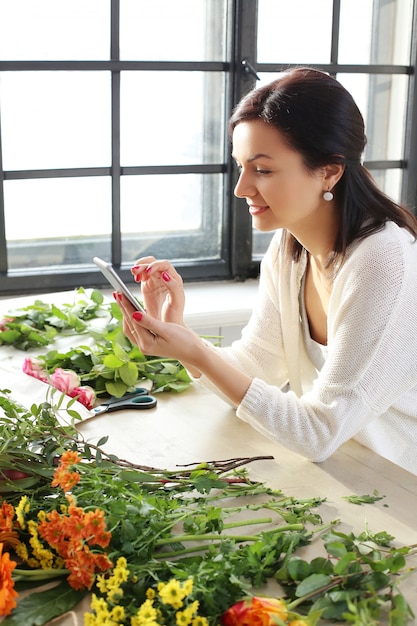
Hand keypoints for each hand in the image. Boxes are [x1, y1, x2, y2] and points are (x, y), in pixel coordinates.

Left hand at [116, 293, 252, 405]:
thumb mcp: (167, 330)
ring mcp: (145, 346)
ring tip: (122, 299)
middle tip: (117, 292)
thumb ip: (149, 322)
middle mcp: (143, 346)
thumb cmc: (184, 340)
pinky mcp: (149, 343)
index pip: (133, 321)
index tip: (120, 293)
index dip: (126, 306)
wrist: (193, 352)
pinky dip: (133, 319)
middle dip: (123, 307)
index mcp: (147, 344)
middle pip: (128, 323)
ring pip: (130, 327)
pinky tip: (133, 310)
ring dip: (126, 313)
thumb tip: (134, 314)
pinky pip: (136, 329)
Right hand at [130, 257, 184, 324]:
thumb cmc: (175, 316)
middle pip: (154, 263)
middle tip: (135, 271)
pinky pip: (142, 274)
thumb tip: (165, 275)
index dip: (156, 266)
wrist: (167, 326)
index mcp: (175, 280)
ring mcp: (156, 280)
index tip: (148, 272)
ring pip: (147, 266)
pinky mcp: (148, 285)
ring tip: (134, 272)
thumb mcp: (177, 302)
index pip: (165, 265)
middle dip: (144, 264)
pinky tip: (136, 279)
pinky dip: (137, 273)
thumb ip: (173, 287)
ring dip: (139, 266)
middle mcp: (166, 278)